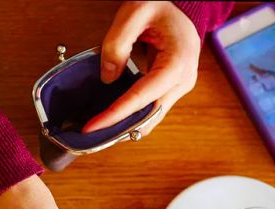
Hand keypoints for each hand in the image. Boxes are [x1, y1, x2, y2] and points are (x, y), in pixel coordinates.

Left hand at [83, 1, 200, 133]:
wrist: (175, 7)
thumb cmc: (159, 7)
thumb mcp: (134, 14)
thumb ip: (117, 43)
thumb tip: (108, 77)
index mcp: (178, 61)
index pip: (144, 97)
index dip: (117, 114)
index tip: (94, 126)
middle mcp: (183, 79)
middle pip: (149, 114)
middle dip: (120, 126)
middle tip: (91, 131)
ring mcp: (179, 86)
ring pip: (151, 117)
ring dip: (126, 125)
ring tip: (98, 127)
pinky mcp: (171, 89)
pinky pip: (150, 109)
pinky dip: (131, 116)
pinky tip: (112, 119)